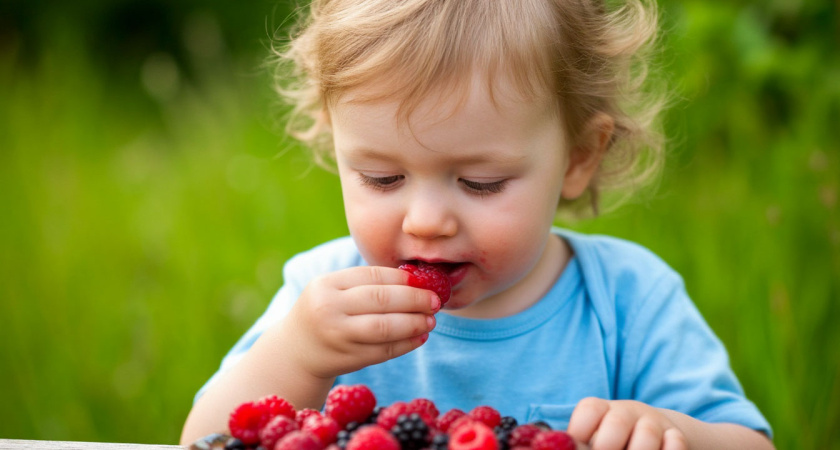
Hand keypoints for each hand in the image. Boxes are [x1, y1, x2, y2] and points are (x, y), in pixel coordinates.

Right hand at [278, 266, 439, 378]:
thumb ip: (365, 283)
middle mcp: (329, 308)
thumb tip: (417, 280)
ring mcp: (337, 335)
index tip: (425, 282)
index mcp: (326, 284)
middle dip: (414, 300)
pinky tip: (419, 337)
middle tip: (435, 301)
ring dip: (414, 323)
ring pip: (385, 328)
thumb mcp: (332, 290)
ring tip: (430, 320)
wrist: (296, 351)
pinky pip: (384, 351)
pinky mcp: (347, 358)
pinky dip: (406, 344)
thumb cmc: (324, 312)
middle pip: (381, 300)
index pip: (373, 276)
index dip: (404, 279)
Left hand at [568, 398, 687, 449]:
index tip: (577, 445)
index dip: (580, 430)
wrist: (653, 434)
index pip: (589, 409)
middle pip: (617, 421)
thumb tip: (558, 446)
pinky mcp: (675, 435)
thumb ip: (580, 443)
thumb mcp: (593, 438)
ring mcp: (653, 422)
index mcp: (600, 409)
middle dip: (607, 445)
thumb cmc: (610, 441)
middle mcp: (627, 411)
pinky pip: (675, 443)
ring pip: (647, 434)